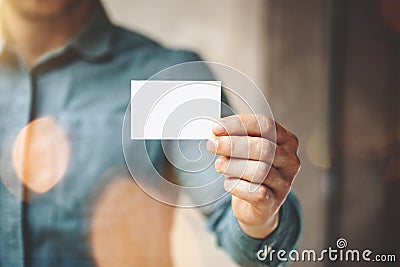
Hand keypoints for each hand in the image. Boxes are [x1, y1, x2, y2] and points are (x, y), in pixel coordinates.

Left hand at [206, 114, 299, 238]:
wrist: (257, 204)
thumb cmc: (250, 169)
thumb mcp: (246, 149)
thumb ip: (235, 138)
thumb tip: (216, 132)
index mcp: (286, 140)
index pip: (265, 125)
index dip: (238, 125)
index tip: (216, 128)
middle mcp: (290, 161)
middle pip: (262, 148)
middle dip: (232, 145)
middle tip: (212, 145)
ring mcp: (285, 183)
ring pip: (259, 171)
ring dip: (233, 166)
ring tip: (219, 165)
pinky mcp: (274, 203)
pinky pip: (256, 193)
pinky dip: (237, 186)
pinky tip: (228, 183)